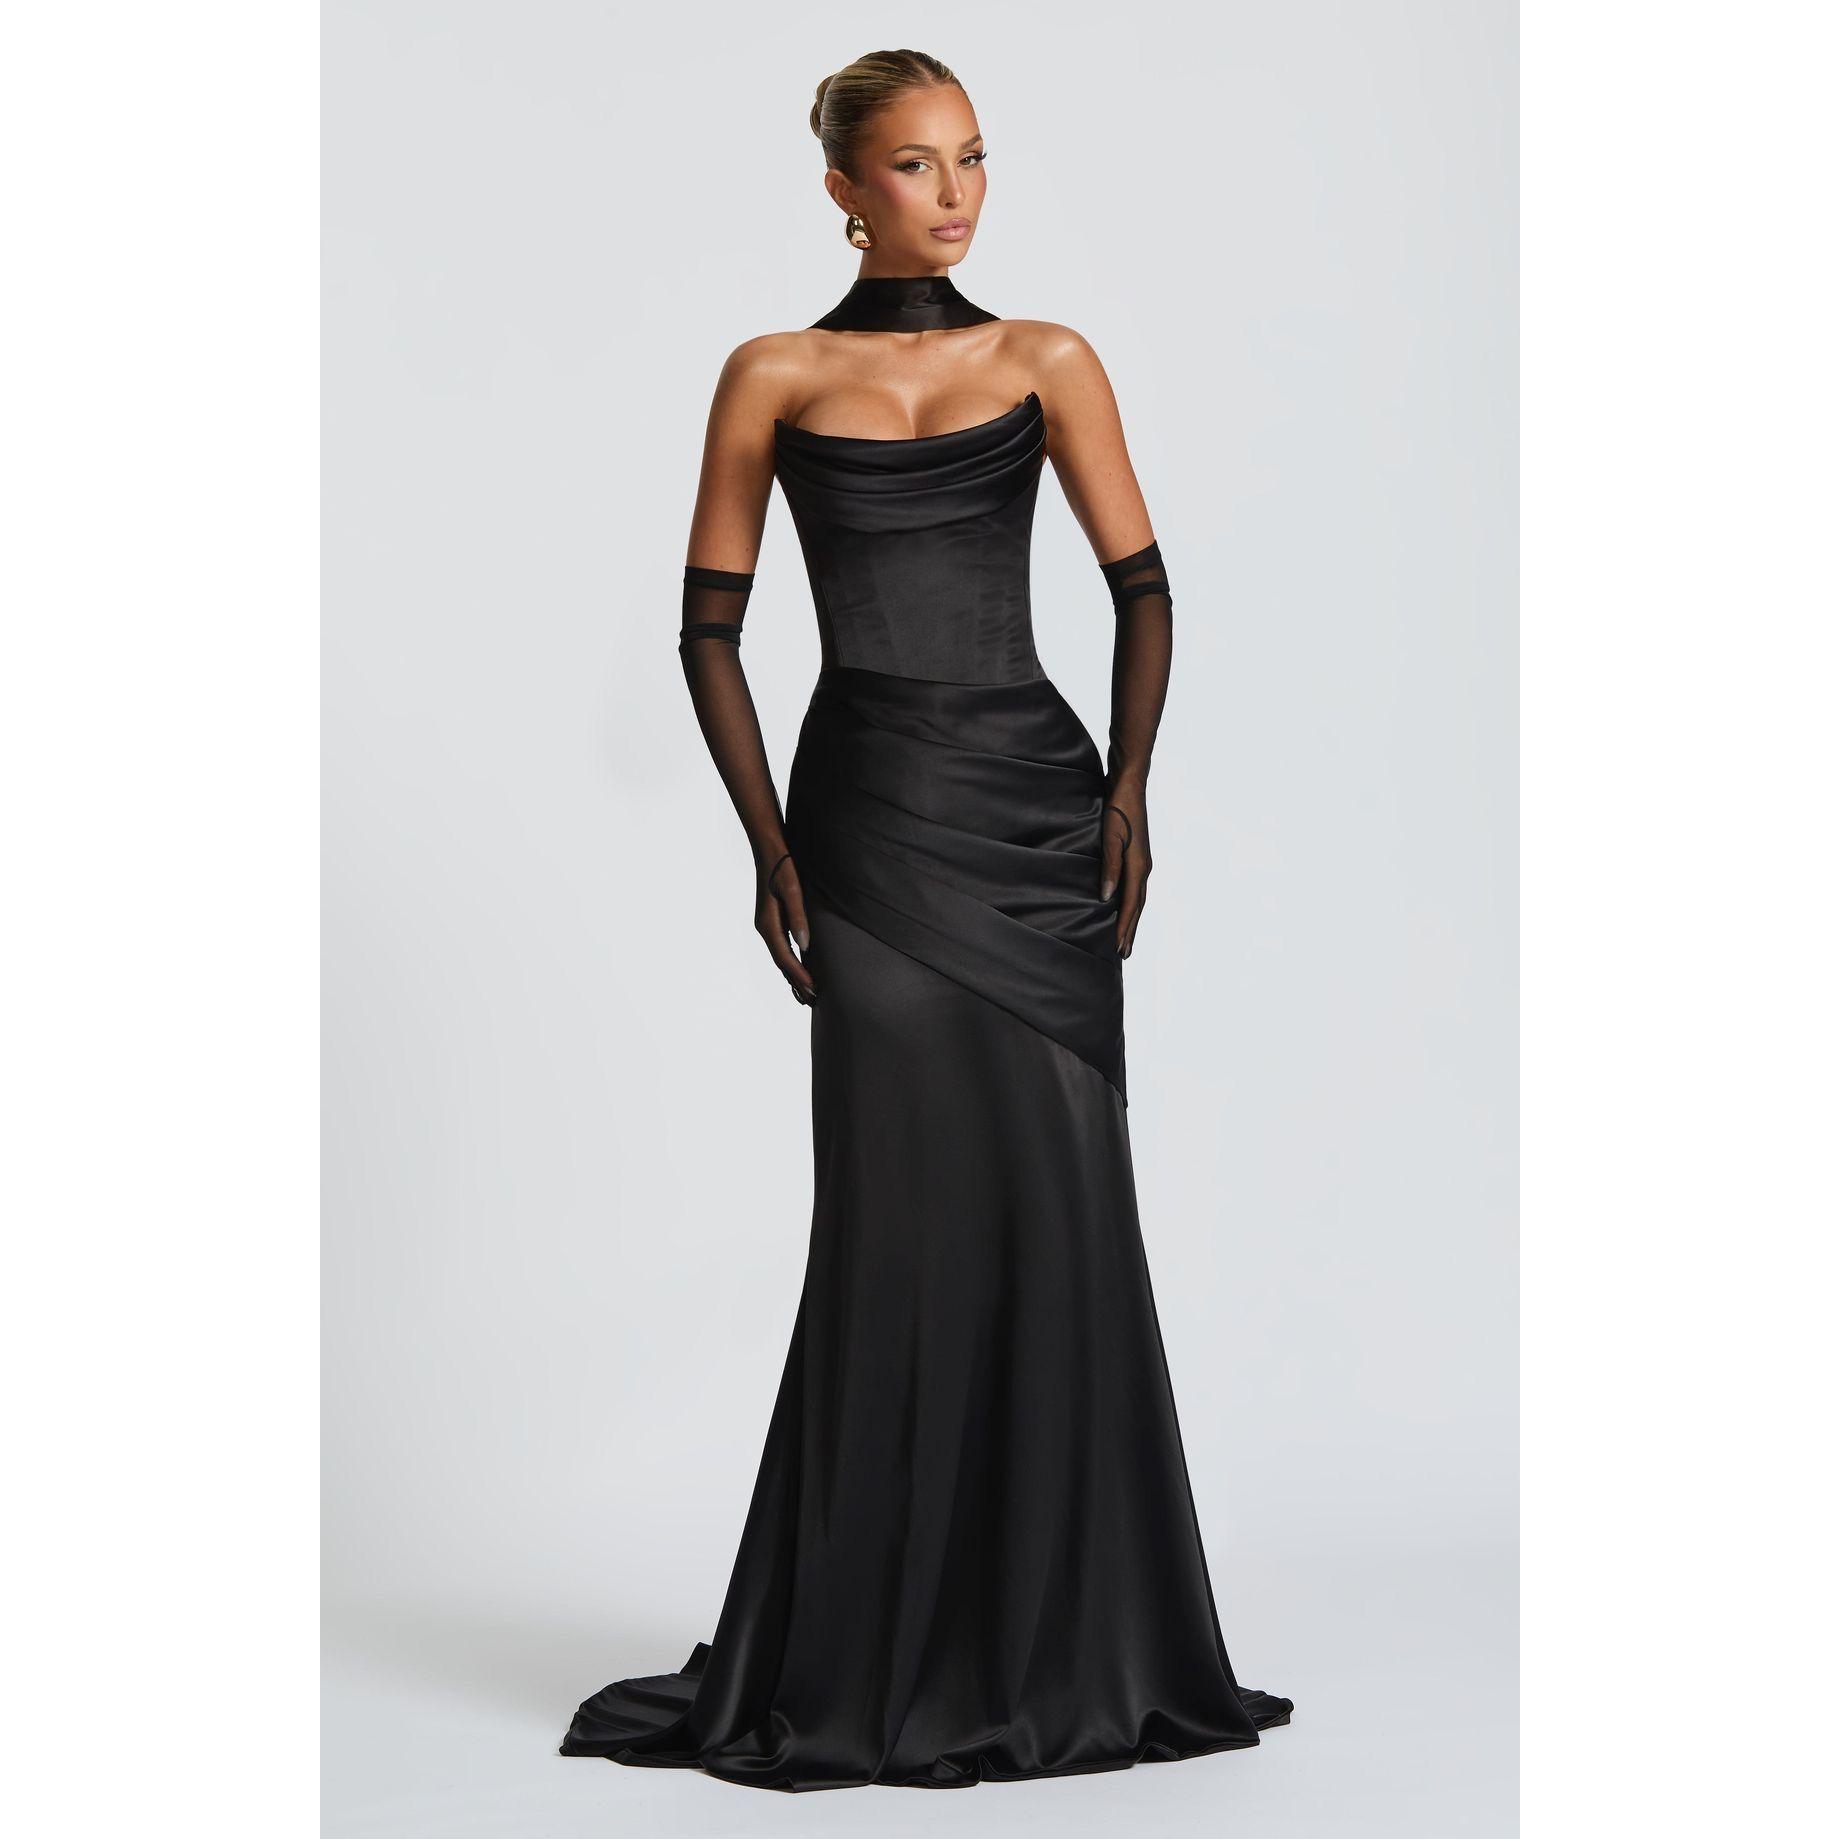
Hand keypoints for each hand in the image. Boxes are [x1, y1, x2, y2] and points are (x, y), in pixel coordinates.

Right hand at [757, 850, 816, 1003]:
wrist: (769, 850)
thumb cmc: (782, 867)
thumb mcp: (793, 890)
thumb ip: (798, 918)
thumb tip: (805, 946)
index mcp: (768, 925)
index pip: (785, 958)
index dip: (799, 976)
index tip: (813, 990)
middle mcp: (764, 929)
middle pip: (781, 964)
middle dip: (796, 983)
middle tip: (812, 1002)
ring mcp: (766, 926)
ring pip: (780, 959)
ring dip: (792, 977)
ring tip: (805, 995)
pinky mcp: (771, 921)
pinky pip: (780, 949)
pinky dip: (789, 964)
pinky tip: (797, 970)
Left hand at [1099, 790, 1151, 958]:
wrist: (1129, 784)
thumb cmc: (1117, 808)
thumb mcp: (1110, 837)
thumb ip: (1109, 867)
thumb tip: (1106, 898)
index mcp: (1138, 866)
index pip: (1131, 905)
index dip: (1124, 927)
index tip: (1118, 948)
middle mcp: (1143, 866)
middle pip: (1138, 906)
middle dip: (1130, 930)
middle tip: (1124, 953)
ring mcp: (1141, 860)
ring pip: (1137, 897)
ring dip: (1131, 918)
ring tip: (1124, 936)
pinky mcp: (1135, 854)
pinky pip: (1133, 886)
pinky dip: (1129, 902)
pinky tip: (1121, 905)